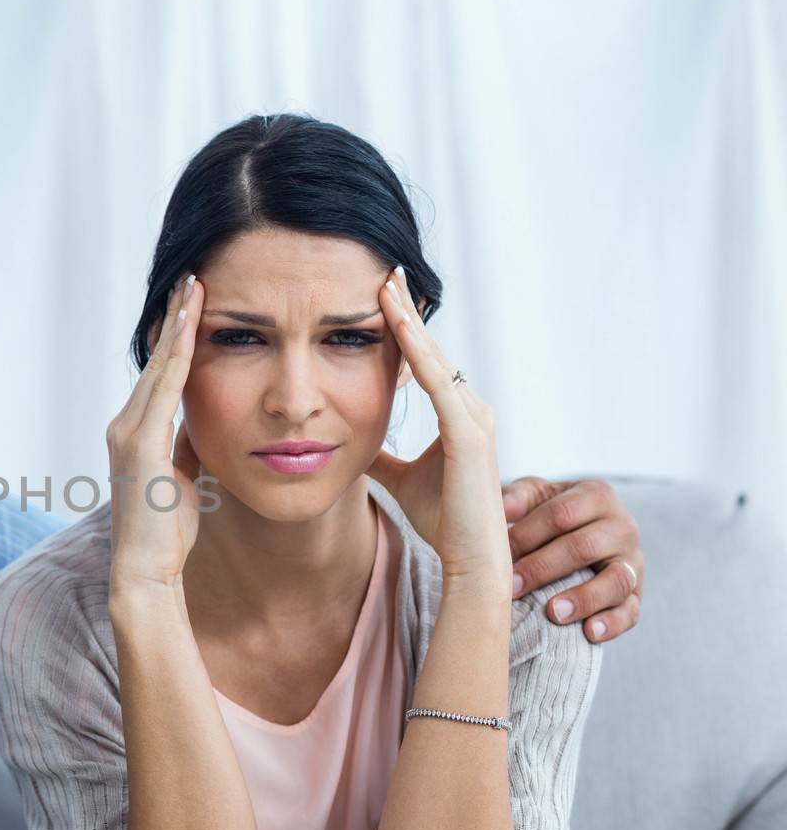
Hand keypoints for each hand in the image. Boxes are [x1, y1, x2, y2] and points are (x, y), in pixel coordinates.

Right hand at [106, 272, 207, 591]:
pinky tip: (191, 327)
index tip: (190, 305)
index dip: (174, 339)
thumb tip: (201, 428)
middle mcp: (124, 426)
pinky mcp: (140, 444)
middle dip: (174, 318)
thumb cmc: (165, 535)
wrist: (145, 572)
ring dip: (177, 324)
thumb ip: (185, 451)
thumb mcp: (182, 482)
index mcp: (135, 434)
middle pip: (155, 361)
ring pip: (159, 366)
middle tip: (191, 277)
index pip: (159, 376)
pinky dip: (179, 354)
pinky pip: (165, 387)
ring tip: (193, 287)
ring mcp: (128, 433)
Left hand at [366, 266, 508, 584]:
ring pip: (436, 360)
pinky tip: (398, 329)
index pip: (426, 361)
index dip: (404, 328)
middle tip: (384, 271)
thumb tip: (355, 445)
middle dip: (407, 311)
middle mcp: (471, 408)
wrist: (470, 558)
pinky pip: (439, 384)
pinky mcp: (469, 433)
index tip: (380, 296)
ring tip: (386, 287)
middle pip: (433, 350)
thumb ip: (381, 458)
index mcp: (458, 414)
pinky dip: (419, 355)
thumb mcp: (401, 479)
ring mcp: (474, 418)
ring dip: (410, 323)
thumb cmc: (444, 520)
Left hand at [502, 476, 644, 641]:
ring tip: (553, 613)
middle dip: (543, 568)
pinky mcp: (636, 595)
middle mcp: (622, 527)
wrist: (578, 535)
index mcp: (597, 496)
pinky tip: (589, 632)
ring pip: (616, 581)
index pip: (562, 513)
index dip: (528, 534)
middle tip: (512, 587)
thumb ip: (519, 496)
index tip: (499, 554)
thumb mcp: (535, 496)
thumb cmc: (548, 514)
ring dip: (584, 598)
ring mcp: (633, 563)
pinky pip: (631, 612)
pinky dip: (612, 623)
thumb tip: (502, 509)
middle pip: (584, 547)